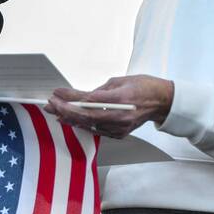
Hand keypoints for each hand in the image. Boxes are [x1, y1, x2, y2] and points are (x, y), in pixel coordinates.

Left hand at [44, 75, 173, 138]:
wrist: (162, 102)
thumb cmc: (144, 87)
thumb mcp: (120, 80)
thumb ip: (100, 89)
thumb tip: (82, 96)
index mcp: (121, 99)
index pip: (89, 100)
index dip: (70, 97)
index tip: (57, 92)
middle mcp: (120, 116)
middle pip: (85, 116)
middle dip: (65, 110)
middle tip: (50, 104)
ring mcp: (120, 127)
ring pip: (88, 125)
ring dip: (70, 118)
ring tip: (55, 112)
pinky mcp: (119, 133)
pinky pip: (96, 130)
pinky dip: (82, 124)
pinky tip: (71, 120)